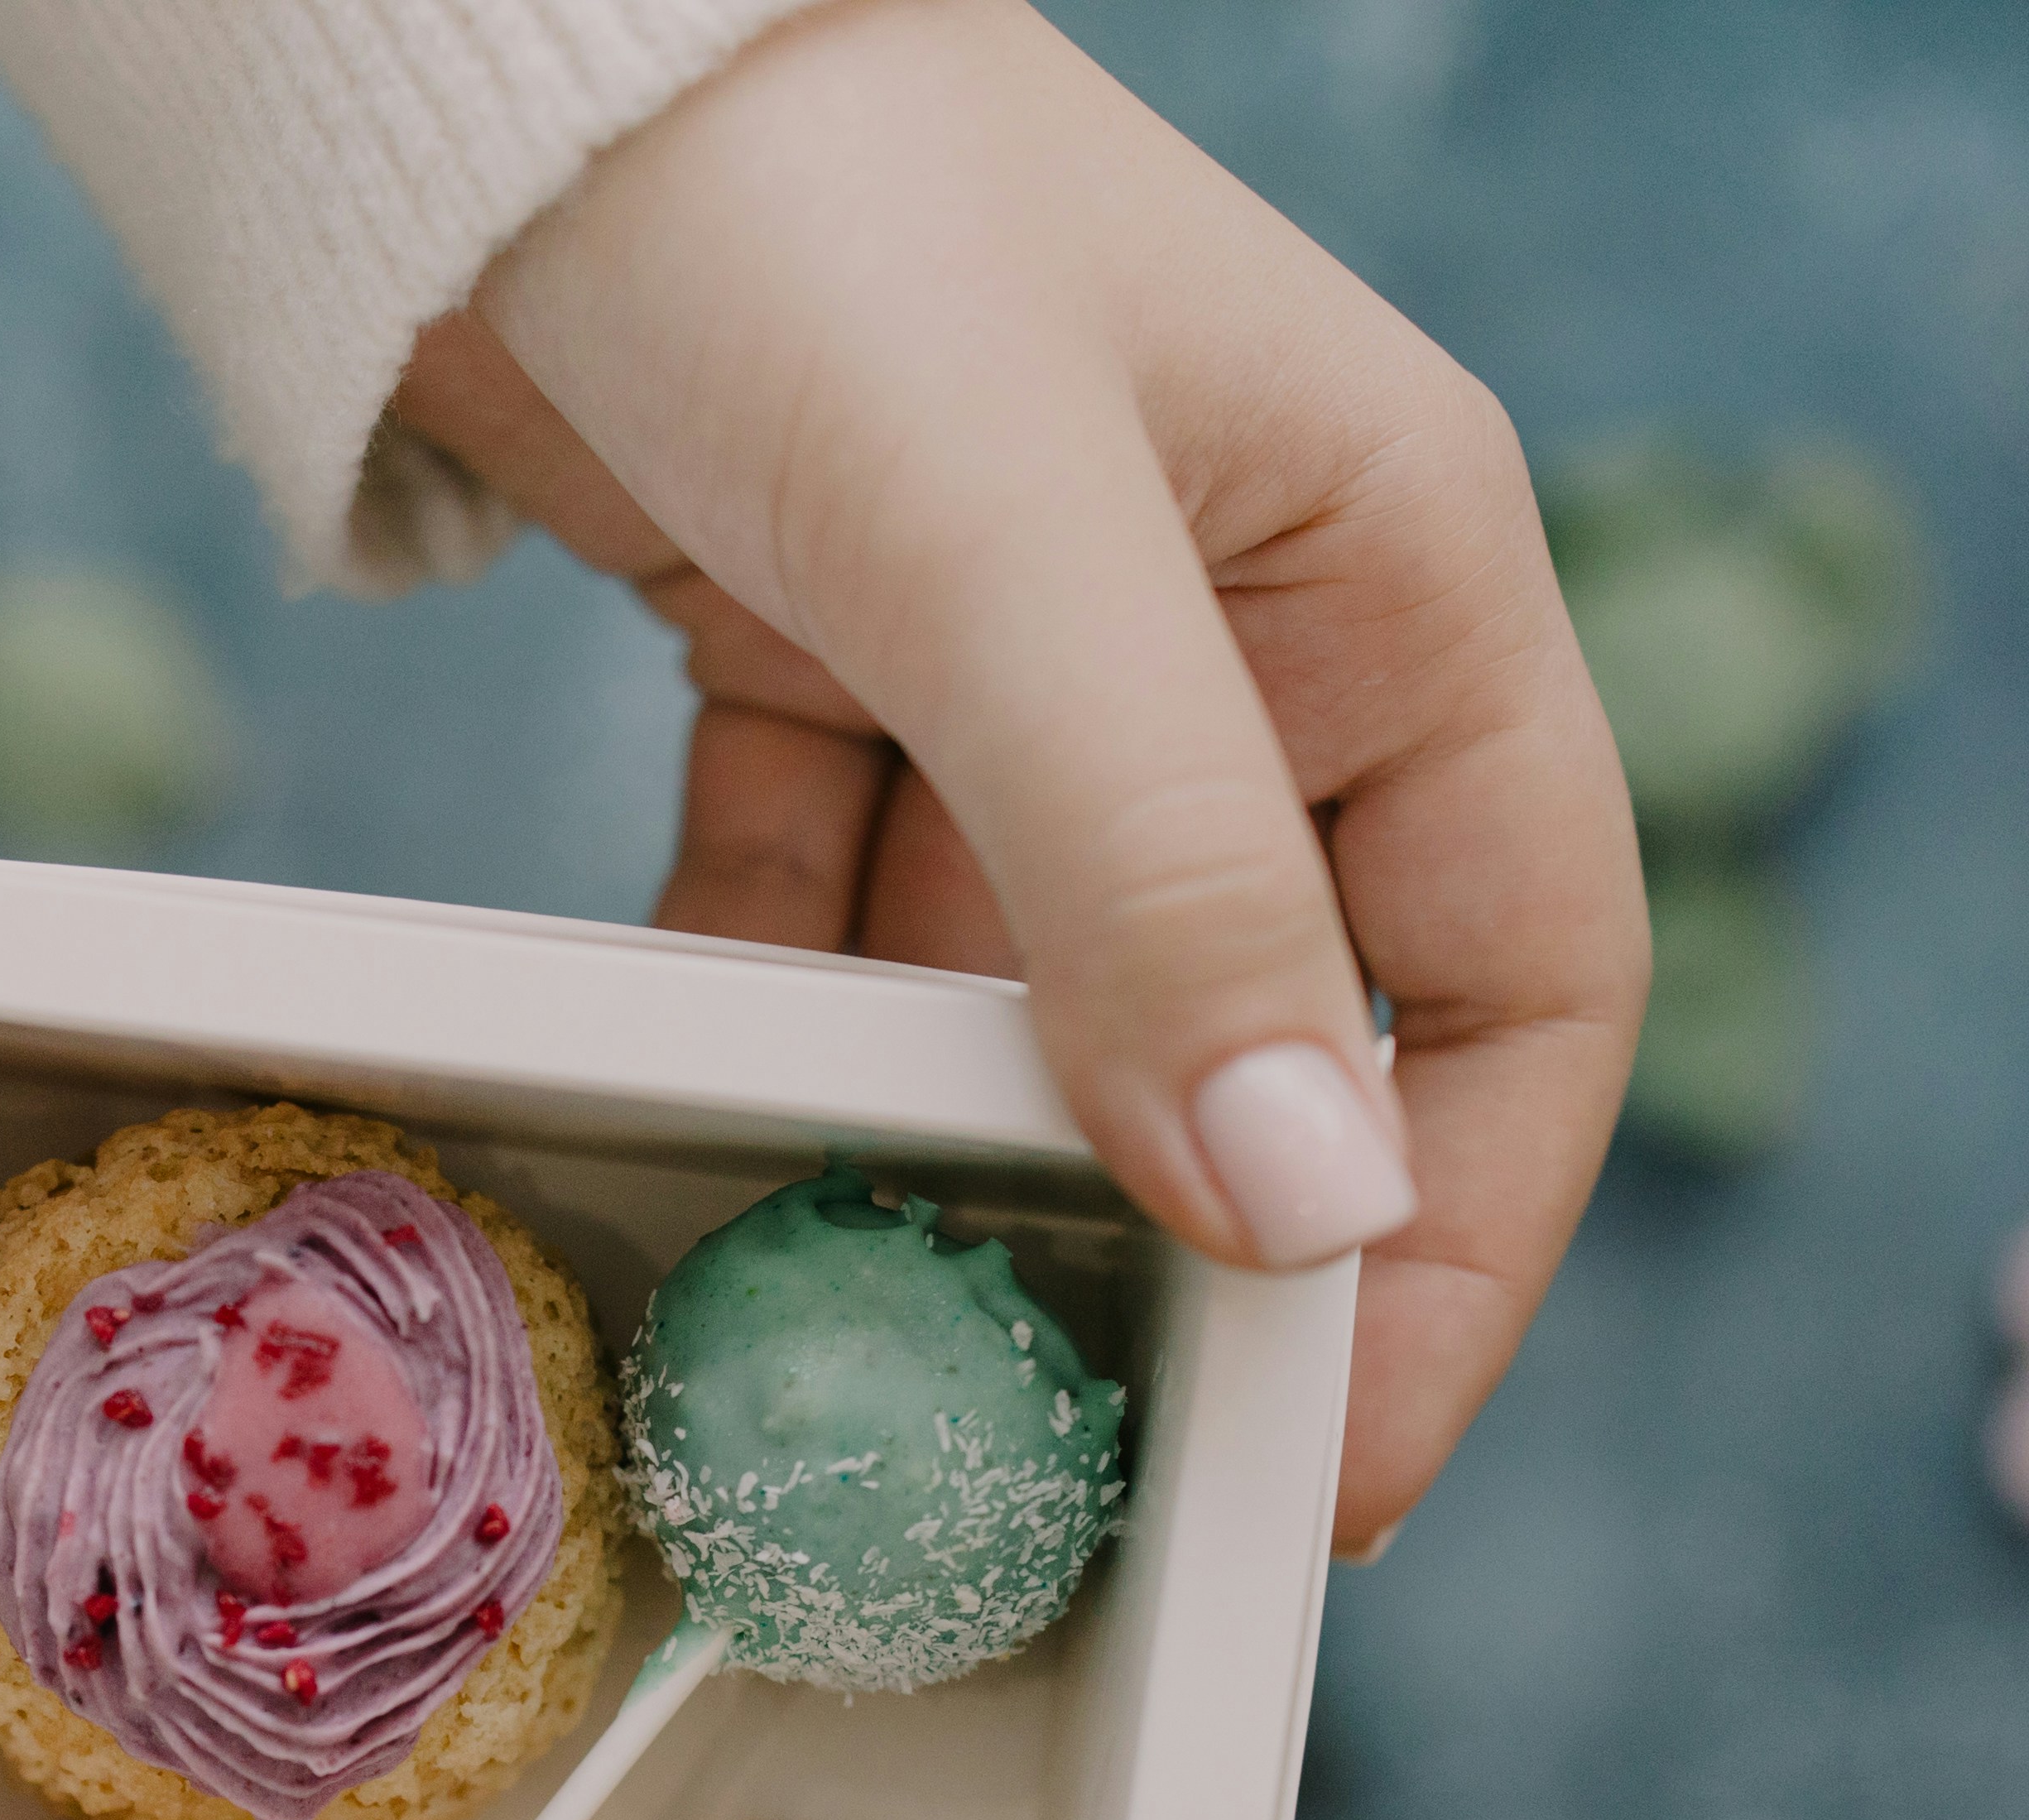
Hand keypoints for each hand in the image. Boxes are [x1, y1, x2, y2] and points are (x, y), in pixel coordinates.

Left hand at [396, 0, 1645, 1552]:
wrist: (506, 54)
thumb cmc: (812, 211)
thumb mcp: (1014, 555)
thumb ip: (1165, 875)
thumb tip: (1301, 1207)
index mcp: (1391, 583)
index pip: (1522, 984)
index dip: (1451, 1242)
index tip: (1325, 1469)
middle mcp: (1243, 638)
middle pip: (1276, 1022)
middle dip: (1186, 1231)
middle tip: (1081, 1455)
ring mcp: (1031, 664)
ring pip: (1033, 992)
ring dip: (951, 1141)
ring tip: (860, 1316)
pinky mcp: (833, 663)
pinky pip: (833, 912)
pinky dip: (777, 1013)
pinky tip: (705, 1093)